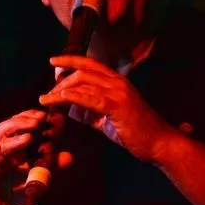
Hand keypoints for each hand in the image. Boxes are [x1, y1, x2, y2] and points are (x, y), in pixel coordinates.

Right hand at [0, 109, 72, 204]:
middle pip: (5, 130)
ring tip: (30, 136)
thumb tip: (68, 156)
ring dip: (13, 138)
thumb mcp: (40, 186)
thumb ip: (51, 170)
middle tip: (38, 120)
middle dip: (21, 122)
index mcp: (12, 155)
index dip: (28, 119)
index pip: (17, 129)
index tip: (44, 116)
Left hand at [38, 55, 176, 163]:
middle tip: (47, 92)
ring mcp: (119, 93)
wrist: (158, 144)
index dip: (71, 60)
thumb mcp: (107, 119)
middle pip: (83, 71)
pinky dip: (74, 97)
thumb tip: (69, 107)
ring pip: (84, 83)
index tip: (53, 62)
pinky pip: (92, 98)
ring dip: (61, 90)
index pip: (91, 64)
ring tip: (46, 98)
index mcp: (117, 82)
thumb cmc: (134, 132)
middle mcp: (118, 82)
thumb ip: (90, 111)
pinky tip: (61, 98)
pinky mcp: (118, 107)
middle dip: (61, 79)